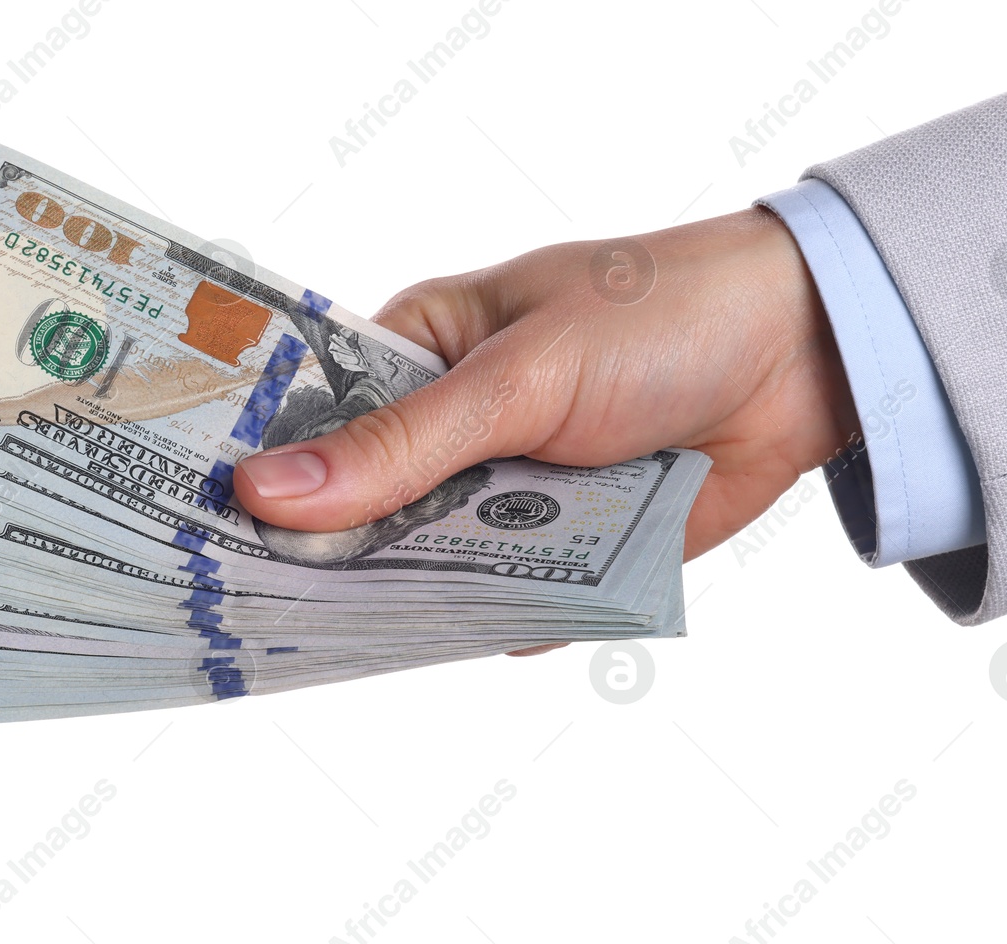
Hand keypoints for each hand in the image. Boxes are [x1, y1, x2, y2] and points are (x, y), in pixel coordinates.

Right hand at [233, 208, 857, 651]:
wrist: (807, 356)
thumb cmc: (659, 317)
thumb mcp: (519, 375)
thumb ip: (403, 445)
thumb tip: (269, 492)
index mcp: (423, 347)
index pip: (315, 413)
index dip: (263, 469)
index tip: (199, 531)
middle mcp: (457, 423)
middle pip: (368, 504)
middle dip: (340, 550)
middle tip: (270, 610)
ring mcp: (511, 486)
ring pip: (435, 561)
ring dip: (424, 590)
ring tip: (368, 634)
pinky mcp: (568, 541)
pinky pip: (512, 596)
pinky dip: (505, 615)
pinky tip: (487, 632)